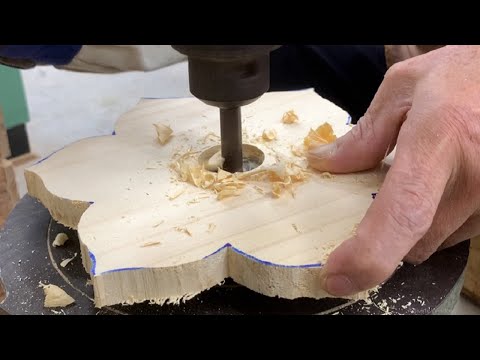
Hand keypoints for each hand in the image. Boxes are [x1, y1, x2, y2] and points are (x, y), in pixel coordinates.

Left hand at [307, 45, 479, 296]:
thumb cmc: (461, 76)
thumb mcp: (404, 89)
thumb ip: (364, 133)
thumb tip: (325, 164)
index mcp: (440, 139)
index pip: (402, 212)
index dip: (368, 254)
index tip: (337, 276)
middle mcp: (474, 176)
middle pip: (413, 241)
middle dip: (382, 235)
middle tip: (372, 202)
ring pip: (435, 243)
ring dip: (412, 227)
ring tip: (418, 182)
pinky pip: (459, 234)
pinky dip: (438, 222)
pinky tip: (439, 188)